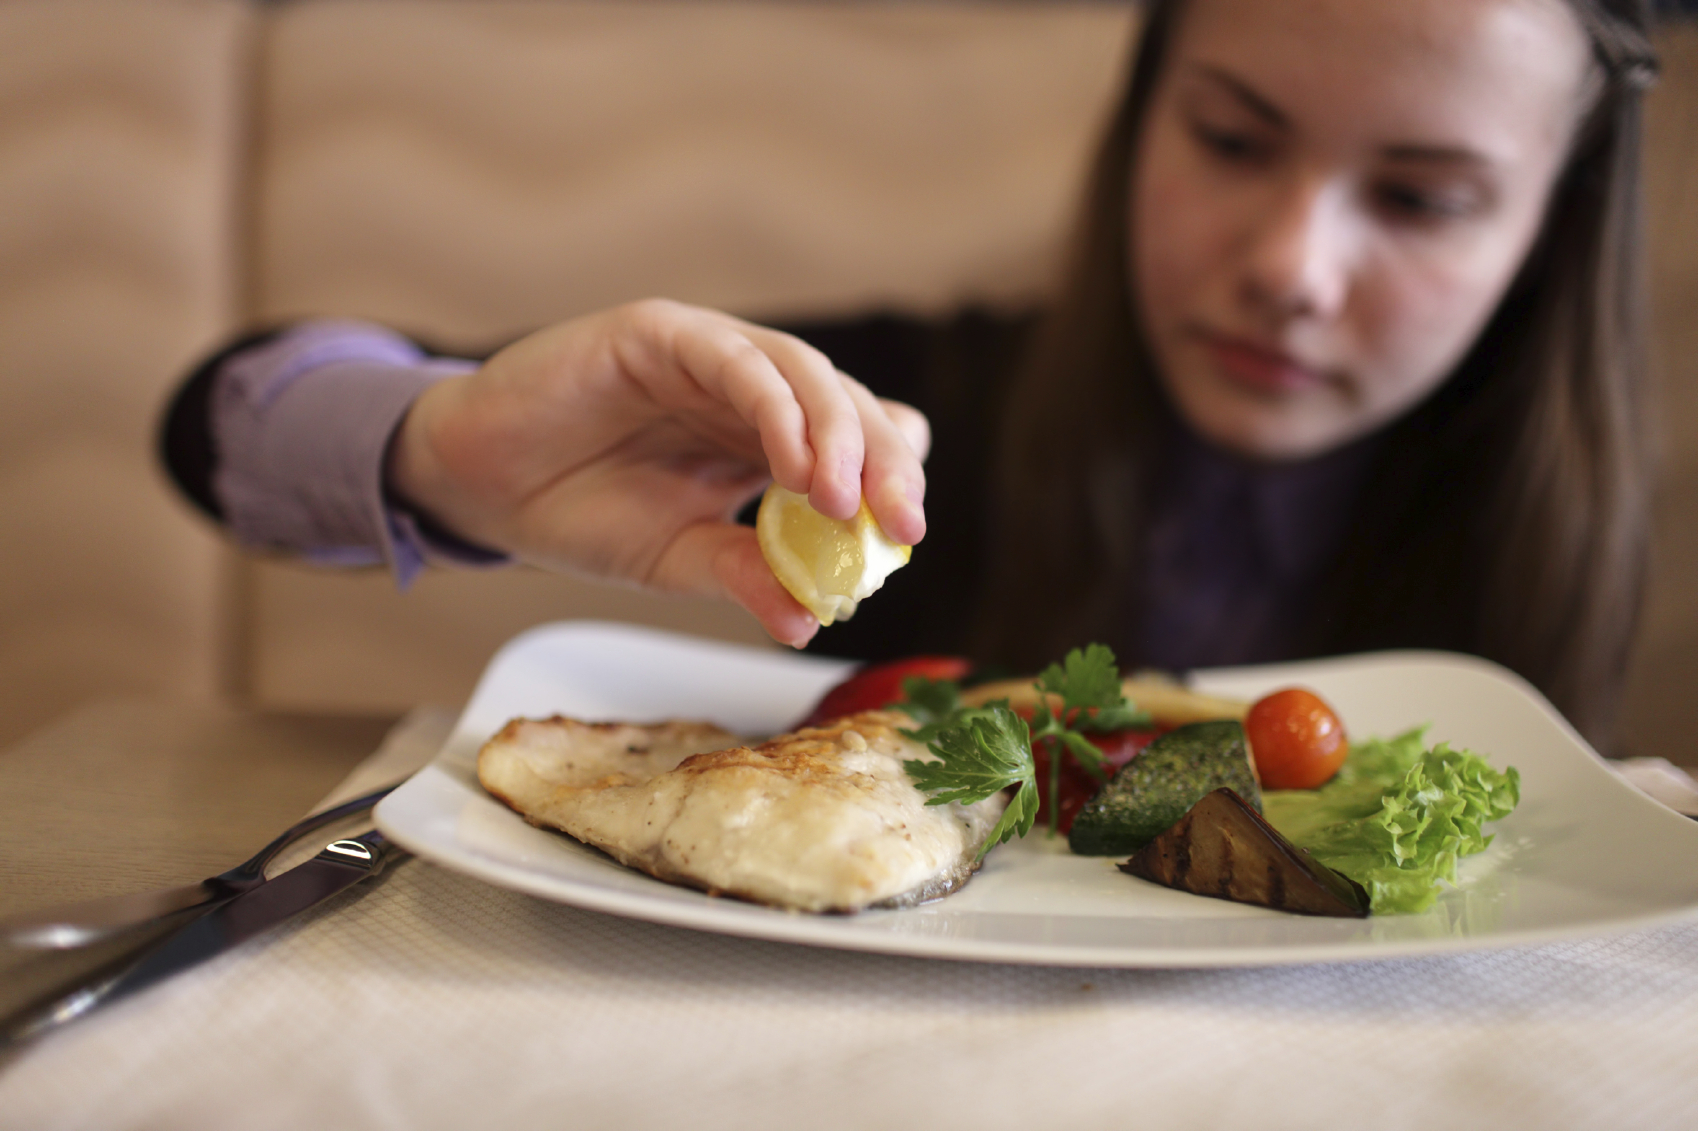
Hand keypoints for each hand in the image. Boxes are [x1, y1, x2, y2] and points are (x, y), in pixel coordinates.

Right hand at [386, 299, 929, 647]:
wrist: (478, 485)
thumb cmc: (578, 511)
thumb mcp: (675, 559)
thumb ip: (743, 575)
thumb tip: (809, 620)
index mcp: (765, 438)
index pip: (857, 444)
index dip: (891, 480)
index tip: (906, 540)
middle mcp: (749, 389)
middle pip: (848, 405)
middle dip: (882, 463)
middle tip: (900, 525)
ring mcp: (709, 353)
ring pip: (803, 373)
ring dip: (836, 435)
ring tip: (845, 501)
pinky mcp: (660, 332)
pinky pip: (734, 359)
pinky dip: (774, 407)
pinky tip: (793, 464)